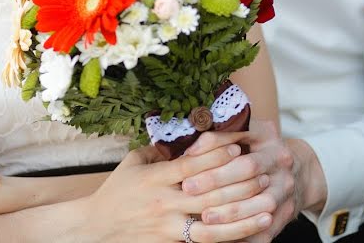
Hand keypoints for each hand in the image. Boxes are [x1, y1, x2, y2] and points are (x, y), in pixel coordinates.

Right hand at [77, 133, 272, 241]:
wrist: (94, 229)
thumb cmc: (117, 191)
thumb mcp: (134, 163)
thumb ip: (162, 149)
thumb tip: (192, 131)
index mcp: (155, 177)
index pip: (192, 164)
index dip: (217, 154)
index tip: (240, 146)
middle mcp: (163, 202)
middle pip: (208, 193)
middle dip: (240, 183)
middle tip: (265, 174)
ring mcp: (167, 227)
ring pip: (212, 225)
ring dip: (243, 218)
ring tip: (269, 210)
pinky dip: (228, 239)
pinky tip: (248, 235)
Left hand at [180, 121, 327, 241]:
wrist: (297, 173)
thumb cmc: (257, 152)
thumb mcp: (244, 136)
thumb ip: (219, 136)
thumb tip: (188, 149)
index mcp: (268, 135)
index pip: (241, 135)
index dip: (214, 146)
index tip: (187, 158)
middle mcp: (281, 159)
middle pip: (249, 168)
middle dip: (216, 179)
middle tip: (188, 188)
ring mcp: (286, 187)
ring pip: (261, 203)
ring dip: (232, 212)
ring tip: (205, 217)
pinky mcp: (286, 212)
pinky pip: (265, 229)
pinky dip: (244, 236)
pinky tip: (221, 238)